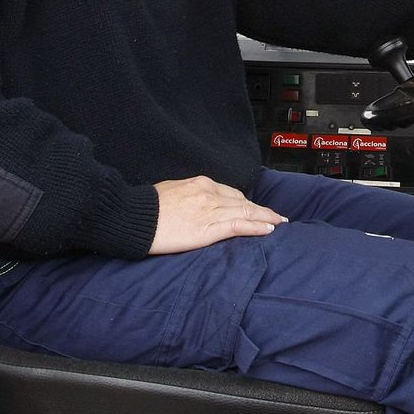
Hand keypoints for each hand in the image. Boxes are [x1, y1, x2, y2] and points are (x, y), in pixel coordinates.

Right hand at [149, 176, 286, 254]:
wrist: (135, 216)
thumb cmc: (147, 207)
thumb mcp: (172, 191)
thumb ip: (190, 195)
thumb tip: (195, 202)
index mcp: (201, 184)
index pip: (232, 194)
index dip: (248, 203)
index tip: (258, 208)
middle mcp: (210, 194)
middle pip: (243, 203)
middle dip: (262, 210)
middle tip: (278, 216)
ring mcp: (210, 211)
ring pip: (246, 213)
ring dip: (265, 219)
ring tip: (278, 223)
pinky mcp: (208, 229)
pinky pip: (239, 226)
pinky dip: (256, 227)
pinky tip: (268, 230)